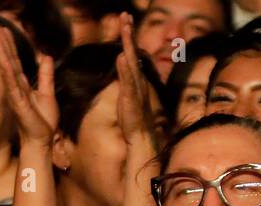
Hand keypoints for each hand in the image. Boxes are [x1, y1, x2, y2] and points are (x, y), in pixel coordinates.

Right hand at [0, 25, 55, 147]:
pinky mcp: (19, 104)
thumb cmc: (43, 122)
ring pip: (8, 69)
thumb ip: (45, 75)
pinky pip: (12, 84)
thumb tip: (46, 57)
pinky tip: (4, 59)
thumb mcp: (47, 93)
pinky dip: (8, 71)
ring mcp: (15, 95)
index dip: (9, 45)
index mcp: (22, 85)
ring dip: (2, 52)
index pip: (14, 61)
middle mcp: (16, 88)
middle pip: (8, 61)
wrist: (42, 140)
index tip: (3, 31)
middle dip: (2, 43)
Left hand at [116, 14, 158, 149]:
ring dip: (128, 45)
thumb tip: (120, 60)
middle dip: (128, 33)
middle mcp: (137, 80)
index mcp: (135, 79)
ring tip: (124, 28)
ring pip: (131, 62)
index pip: (130, 53)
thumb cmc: (132, 118)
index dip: (127, 37)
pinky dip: (125, 69)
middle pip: (132, 52)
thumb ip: (124, 77)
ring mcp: (136, 88)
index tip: (124, 20)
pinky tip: (121, 57)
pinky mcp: (131, 99)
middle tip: (124, 15)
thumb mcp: (125, 94)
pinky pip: (128, 81)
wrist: (140, 136)